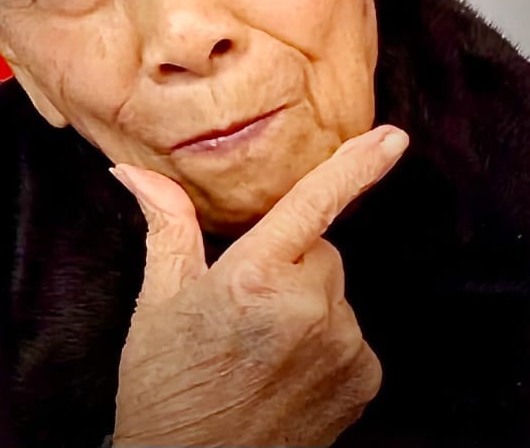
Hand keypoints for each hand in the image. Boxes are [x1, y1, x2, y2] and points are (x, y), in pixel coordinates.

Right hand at [108, 125, 409, 446]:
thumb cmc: (165, 391)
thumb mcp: (157, 304)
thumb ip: (167, 227)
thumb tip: (136, 173)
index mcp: (252, 280)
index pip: (312, 206)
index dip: (355, 166)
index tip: (393, 139)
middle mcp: (307, 310)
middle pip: (317, 251)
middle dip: (288, 263)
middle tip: (242, 306)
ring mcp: (341, 347)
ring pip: (334, 293)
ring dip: (306, 305)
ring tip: (259, 349)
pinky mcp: (362, 380)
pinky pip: (350, 334)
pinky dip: (325, 342)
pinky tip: (285, 371)